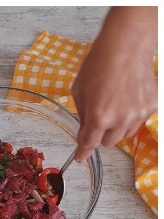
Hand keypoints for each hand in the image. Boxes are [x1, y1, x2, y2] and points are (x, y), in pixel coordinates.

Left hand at [72, 7, 157, 161]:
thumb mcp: (79, 91)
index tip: (79, 158)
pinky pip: (139, 120)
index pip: (89, 143)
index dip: (83, 152)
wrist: (126, 47)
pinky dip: (131, 115)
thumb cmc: (99, 65)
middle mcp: (121, 119)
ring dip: (116, 126)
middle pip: (108, 142)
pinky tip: (127, 97)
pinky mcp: (152, 107)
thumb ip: (82, 114)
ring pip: (125, 134)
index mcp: (98, 116)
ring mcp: (139, 114)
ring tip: (113, 104)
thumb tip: (84, 131)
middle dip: (100, 134)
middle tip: (98, 118)